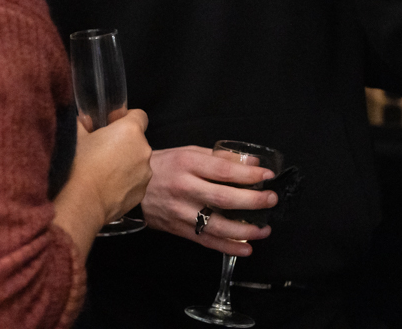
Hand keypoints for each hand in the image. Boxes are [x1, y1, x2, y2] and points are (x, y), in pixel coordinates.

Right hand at [71, 109, 152, 223]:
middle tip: (103, 151)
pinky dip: (126, 182)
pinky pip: (135, 182)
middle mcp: (144, 150)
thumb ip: (83, 123)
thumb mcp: (76, 135)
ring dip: (126, 163)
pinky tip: (107, 188)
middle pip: (138, 141)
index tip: (111, 125)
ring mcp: (145, 174)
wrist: (81, 202)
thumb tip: (85, 121)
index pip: (140, 115)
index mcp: (131, 130)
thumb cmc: (78, 163)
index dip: (125, 118)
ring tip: (104, 173)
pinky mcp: (141, 194)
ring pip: (138, 162)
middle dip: (124, 143)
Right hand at [140, 145, 276, 256]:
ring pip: (217, 224)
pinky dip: (228, 247)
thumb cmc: (162, 166)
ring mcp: (181, 211)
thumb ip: (219, 157)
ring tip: (264, 229)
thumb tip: (251, 161)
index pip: (223, 170)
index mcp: (188, 164)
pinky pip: (206, 241)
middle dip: (253, 201)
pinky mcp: (179, 229)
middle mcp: (185, 188)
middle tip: (271, 200)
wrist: (130, 186)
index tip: (267, 175)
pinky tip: (246, 248)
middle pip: (224, 198)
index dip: (248, 174)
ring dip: (245, 229)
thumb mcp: (188, 151)